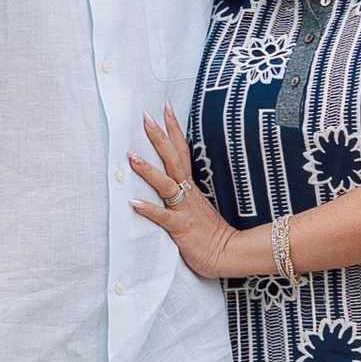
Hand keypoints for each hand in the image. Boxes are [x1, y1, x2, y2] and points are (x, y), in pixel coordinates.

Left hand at [128, 108, 250, 281]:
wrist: (229, 254)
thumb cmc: (211, 234)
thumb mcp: (196, 208)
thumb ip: (183, 195)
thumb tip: (170, 183)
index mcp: (191, 187)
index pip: (181, 151)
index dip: (173, 129)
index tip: (165, 107)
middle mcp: (188, 193)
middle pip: (173, 158)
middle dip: (159, 137)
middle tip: (145, 116)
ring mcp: (184, 210)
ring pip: (166, 184)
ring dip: (148, 170)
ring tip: (131, 156)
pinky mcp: (181, 228)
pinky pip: (163, 217)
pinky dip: (148, 209)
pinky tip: (133, 202)